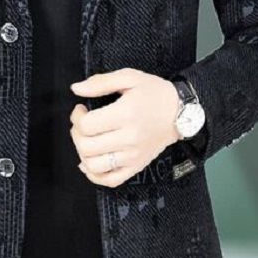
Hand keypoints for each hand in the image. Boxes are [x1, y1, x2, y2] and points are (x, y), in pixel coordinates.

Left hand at [69, 67, 180, 187]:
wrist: (181, 112)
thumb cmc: (155, 93)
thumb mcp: (129, 77)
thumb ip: (100, 83)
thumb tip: (76, 89)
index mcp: (126, 114)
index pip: (87, 125)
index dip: (77, 116)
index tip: (81, 109)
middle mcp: (129, 138)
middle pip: (87, 146)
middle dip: (76, 133)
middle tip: (83, 123)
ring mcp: (133, 156)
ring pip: (94, 166)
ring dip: (82, 153)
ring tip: (88, 140)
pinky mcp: (137, 166)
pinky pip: (110, 180)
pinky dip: (94, 174)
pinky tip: (92, 161)